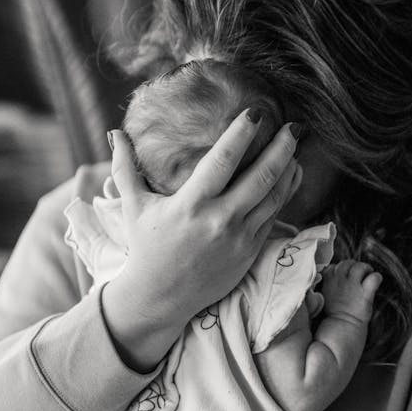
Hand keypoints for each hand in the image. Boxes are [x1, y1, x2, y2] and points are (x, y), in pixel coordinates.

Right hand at [105, 112, 300, 332]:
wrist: (160, 297)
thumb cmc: (146, 247)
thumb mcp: (133, 206)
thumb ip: (124, 167)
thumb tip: (115, 133)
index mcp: (190, 205)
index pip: (222, 161)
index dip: (241, 134)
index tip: (255, 113)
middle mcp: (219, 221)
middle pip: (261, 177)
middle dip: (282, 148)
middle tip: (294, 126)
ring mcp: (239, 238)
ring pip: (275, 197)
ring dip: (289, 169)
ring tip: (296, 146)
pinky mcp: (250, 252)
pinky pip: (274, 217)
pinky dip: (286, 193)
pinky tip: (291, 175)